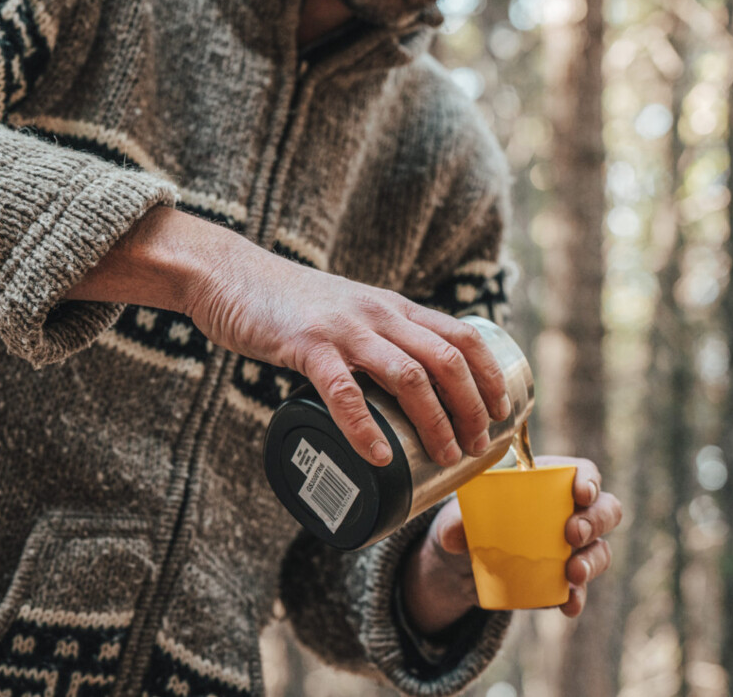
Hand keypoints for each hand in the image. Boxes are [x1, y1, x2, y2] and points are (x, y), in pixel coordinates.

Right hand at [185, 229, 510, 467]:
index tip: (502, 410)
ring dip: (435, 421)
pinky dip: (366, 428)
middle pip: (447, 360)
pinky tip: (378, 455)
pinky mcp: (306, 346)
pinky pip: (344, 392)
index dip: (490, 375)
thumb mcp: (349, 310)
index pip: (462, 335)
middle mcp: (378, 314)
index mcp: (393, 307)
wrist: (230, 275)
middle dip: (472, 407)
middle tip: (479, 446)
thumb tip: (405, 388)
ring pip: (409, 376)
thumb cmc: (288, 303)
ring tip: (446, 456)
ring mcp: (345, 329)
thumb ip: (377, 337)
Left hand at [400, 455, 622, 634]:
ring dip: (592, 561)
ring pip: (600, 550)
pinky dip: (577, 597)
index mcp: (548, 481)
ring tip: (573, 573)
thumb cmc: (466, 522)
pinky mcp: (563, 581)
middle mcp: (569, 512)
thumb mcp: (456, 517)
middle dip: (595, 521)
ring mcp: (571, 549)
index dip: (589, 480)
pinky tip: (567, 605)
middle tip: (572, 534)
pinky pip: (580, 590)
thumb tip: (454, 536)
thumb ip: (453, 522)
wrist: (459, 566)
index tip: (581, 493)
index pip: (583, 472)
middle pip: (605, 510)